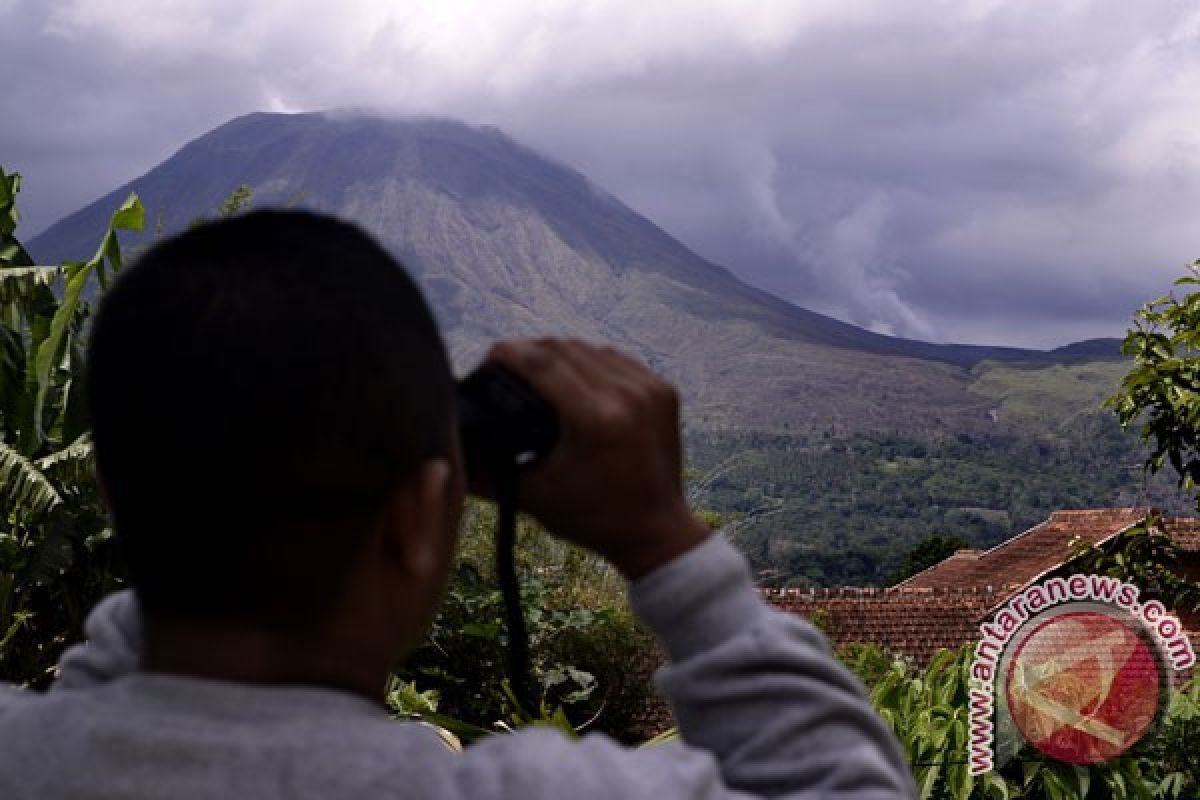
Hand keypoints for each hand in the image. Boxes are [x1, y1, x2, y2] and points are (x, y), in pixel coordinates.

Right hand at [482, 338, 709, 578]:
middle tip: (506, 369)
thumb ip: (487, 472)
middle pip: (564, 348)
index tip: (487, 359)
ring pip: (590, 348)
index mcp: (596, 420)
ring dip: (560, 355)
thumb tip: (446, 448)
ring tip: (537, 373)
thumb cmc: (593, 519)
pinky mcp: (663, 389)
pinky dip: (591, 363)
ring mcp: (650, 388)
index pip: (542, 363)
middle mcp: (627, 396)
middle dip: (529, 352)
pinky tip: (573, 378)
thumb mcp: (533, 498)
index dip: (508, 353)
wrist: (656, 531)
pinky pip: (616, 359)